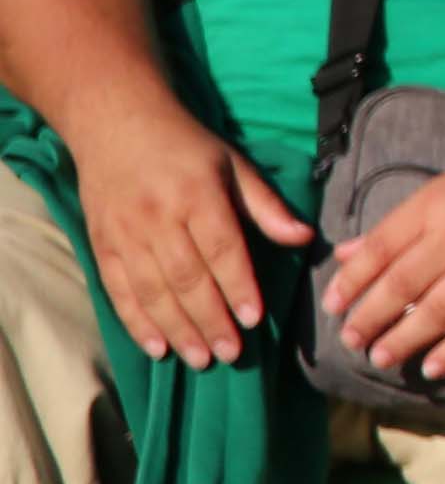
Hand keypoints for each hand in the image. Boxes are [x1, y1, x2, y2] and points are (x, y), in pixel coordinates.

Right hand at [73, 108, 310, 368]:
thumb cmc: (188, 148)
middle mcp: (158, 216)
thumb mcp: (234, 165)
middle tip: (230, 354)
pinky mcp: (100, 244)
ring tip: (200, 359)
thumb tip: (305, 238)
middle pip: (185, 276)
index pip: (221, 248)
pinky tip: (156, 347)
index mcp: (197, 194)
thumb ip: (266, 207)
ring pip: (152, 289)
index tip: (253, 319)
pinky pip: (118, 290)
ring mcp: (124, 233)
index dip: (237, 285)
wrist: (116, 124)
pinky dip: (136, 322)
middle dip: (209, 319)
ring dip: (177, 328)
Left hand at [324, 147, 444, 382]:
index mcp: (433, 206)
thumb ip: (395, 227)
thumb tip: (345, 255)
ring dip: (402, 339)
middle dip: (368, 317)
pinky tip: (431, 367)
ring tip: (379, 357)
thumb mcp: (440, 193)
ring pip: (435, 311)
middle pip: (401, 285)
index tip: (332, 305)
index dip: (350, 281)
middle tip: (350, 340)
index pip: (379, 249)